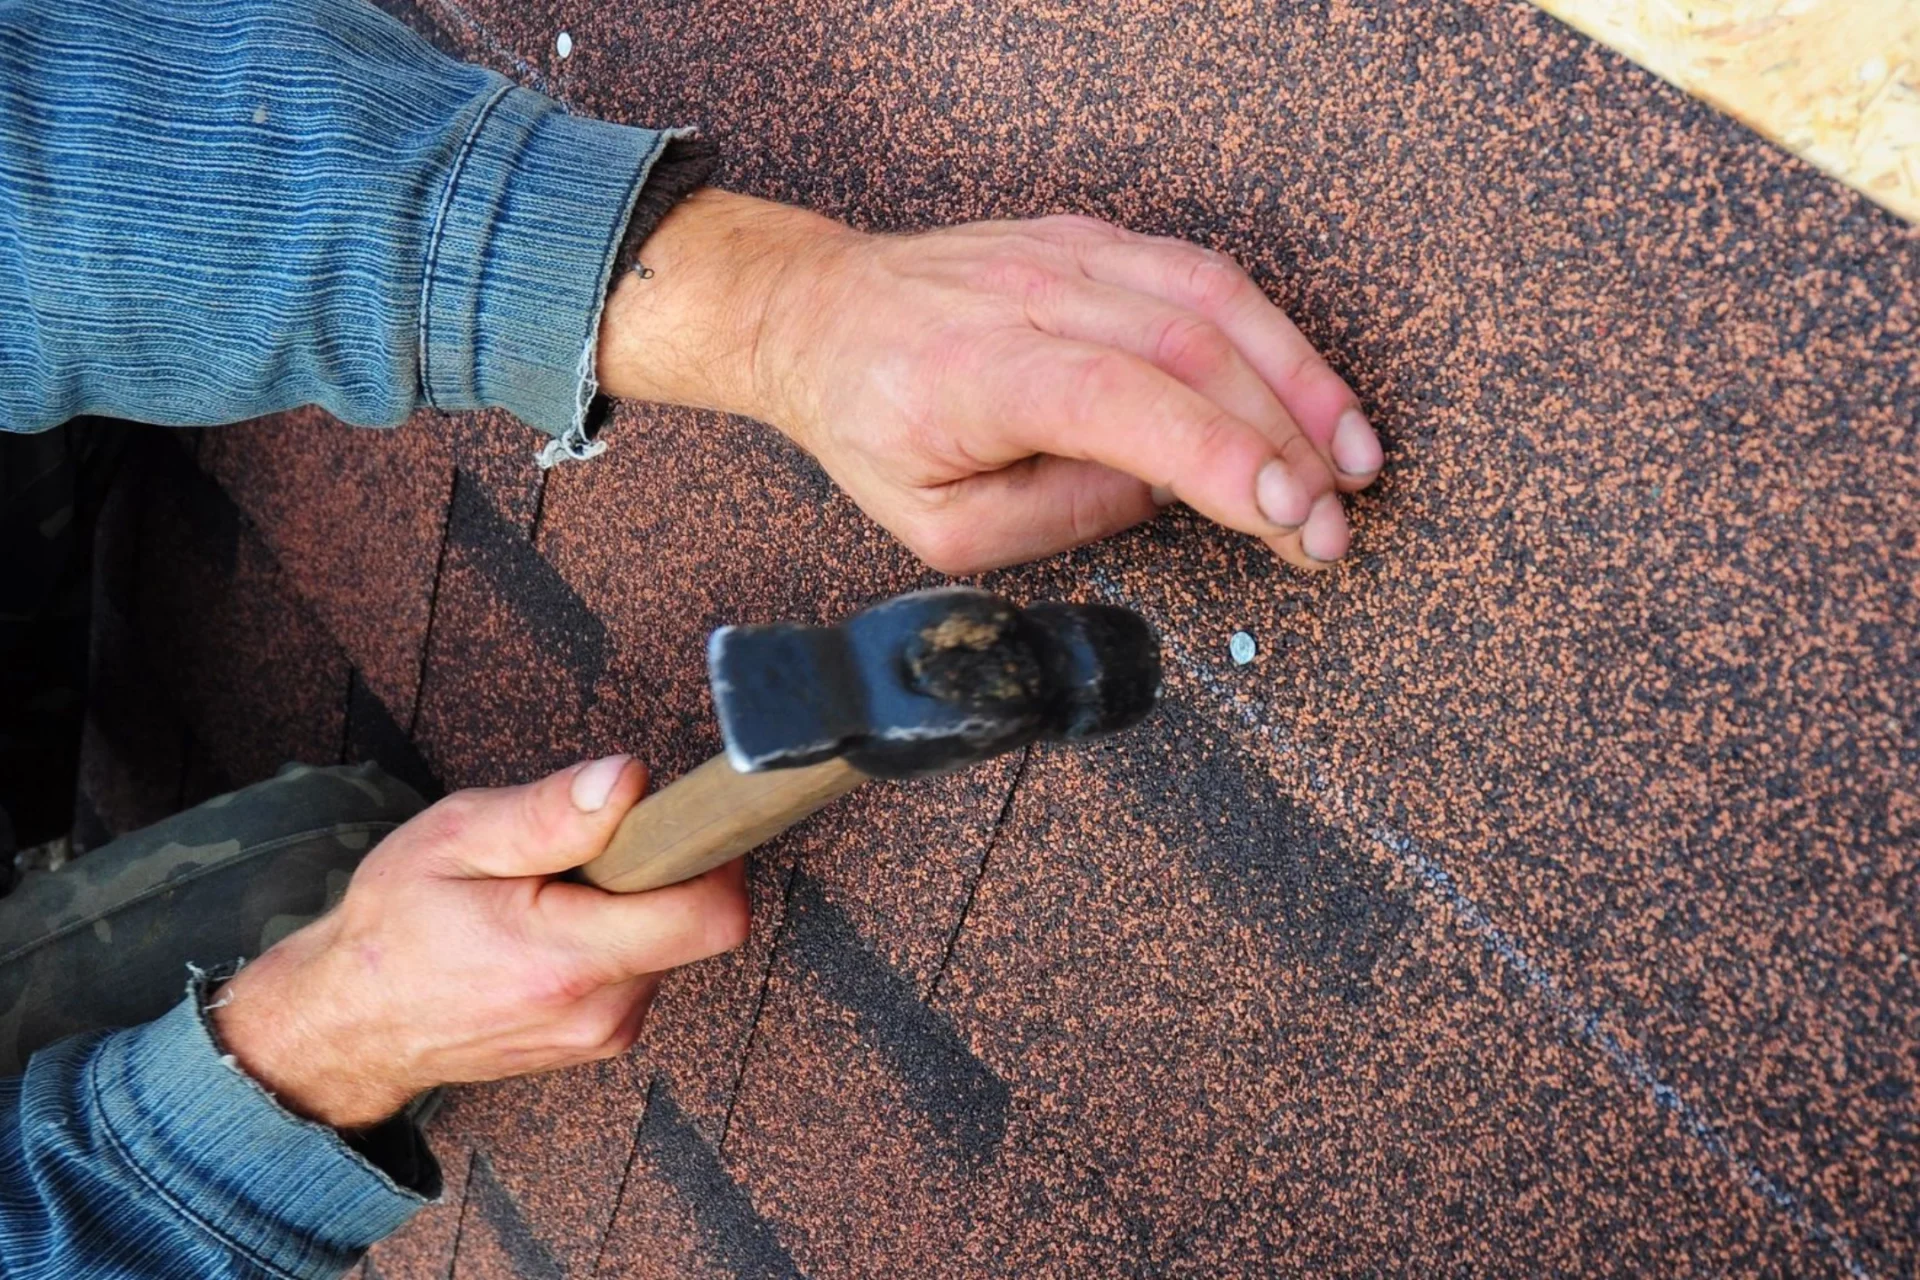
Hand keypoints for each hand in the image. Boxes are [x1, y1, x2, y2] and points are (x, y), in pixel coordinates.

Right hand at [210, 756, 749, 1128]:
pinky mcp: (603, 1036)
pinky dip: (615, 933)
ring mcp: (605, 1032)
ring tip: (551, 892)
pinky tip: (552, 925)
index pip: (711, 915)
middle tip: (582, 849)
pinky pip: (643, 966)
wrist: (350, 1023)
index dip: (714, 852)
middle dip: (656, 868)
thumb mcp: (455, 840)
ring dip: (632, 901)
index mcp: (568, 960)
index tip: (679, 816)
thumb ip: (549, 812)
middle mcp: (601, 1010)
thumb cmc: (395, 925)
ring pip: (671, 940)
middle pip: (696, 920)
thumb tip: (629, 778)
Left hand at [598, 190, 1382, 573]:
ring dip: (1301, 380)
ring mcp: (1067, 253)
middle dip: (1285, 442)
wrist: (815, 314)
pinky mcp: (1091, 239)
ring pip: (1213, 299)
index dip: (1219, 458)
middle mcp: (1032, 295)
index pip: (1124, 403)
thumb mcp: (937, 523)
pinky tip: (1308, 394)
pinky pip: (1199, 274)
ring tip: (1355, 459)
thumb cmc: (869, 422)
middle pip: (1190, 349)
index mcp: (982, 372)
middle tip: (1336, 523)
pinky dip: (1270, 333)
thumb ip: (1055, 518)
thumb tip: (1161, 495)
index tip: (1290, 515)